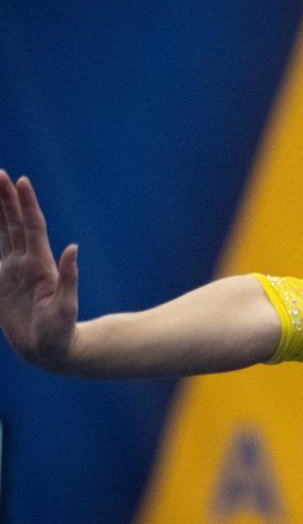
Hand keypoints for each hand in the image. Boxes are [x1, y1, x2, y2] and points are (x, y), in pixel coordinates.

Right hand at [0, 171, 79, 369]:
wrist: (53, 349)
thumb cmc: (62, 331)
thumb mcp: (66, 307)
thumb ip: (70, 278)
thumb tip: (74, 248)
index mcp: (40, 264)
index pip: (31, 227)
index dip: (26, 204)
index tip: (20, 180)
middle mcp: (27, 262)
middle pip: (15, 224)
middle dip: (7, 199)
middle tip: (0, 173)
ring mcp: (14, 271)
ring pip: (3, 234)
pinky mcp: (2, 284)